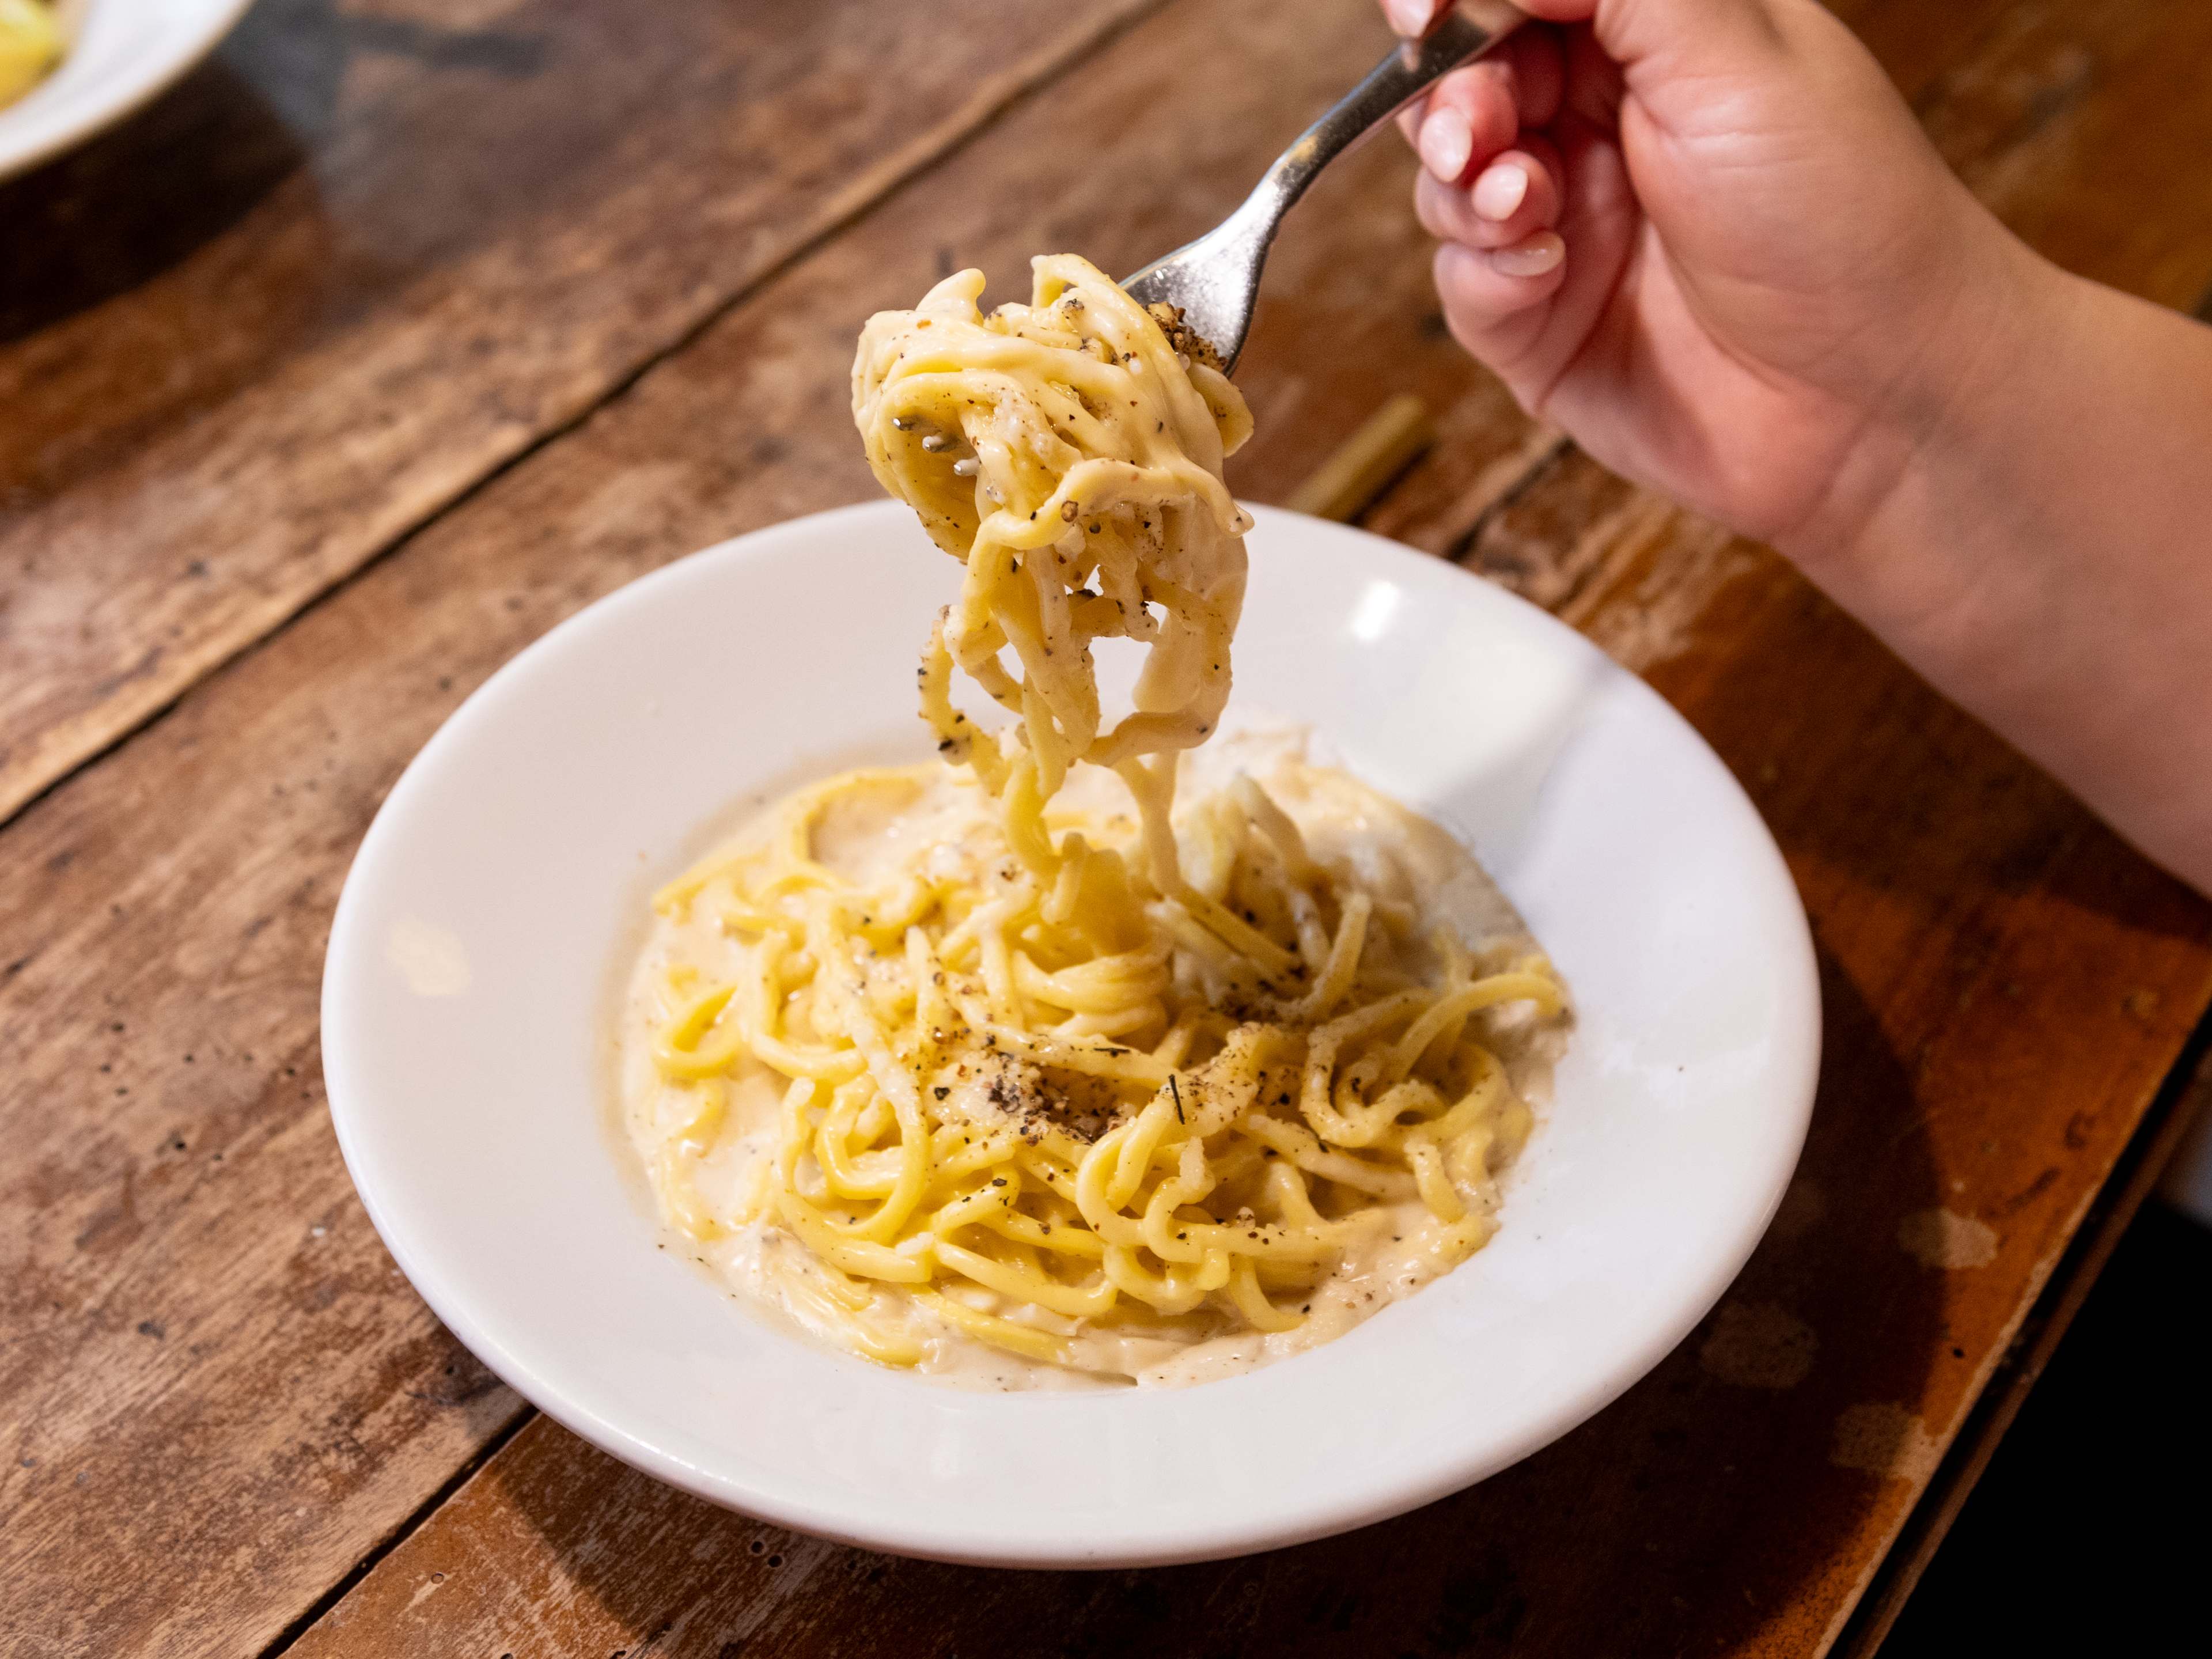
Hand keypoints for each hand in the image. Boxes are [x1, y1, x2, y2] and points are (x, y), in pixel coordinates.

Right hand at [1379, 0, 2039, 559]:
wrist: (1873, 396)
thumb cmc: (1842, 213)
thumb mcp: (1733, 53)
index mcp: (1658, 40)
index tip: (1427, 13)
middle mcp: (1604, 127)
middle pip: (1463, 82)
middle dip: (1451, 99)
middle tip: (1476, 133)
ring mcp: (1568, 227)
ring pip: (1448, 184)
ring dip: (1466, 189)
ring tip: (1526, 206)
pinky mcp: (1542, 328)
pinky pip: (1462, 284)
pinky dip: (1485, 273)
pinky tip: (1546, 273)